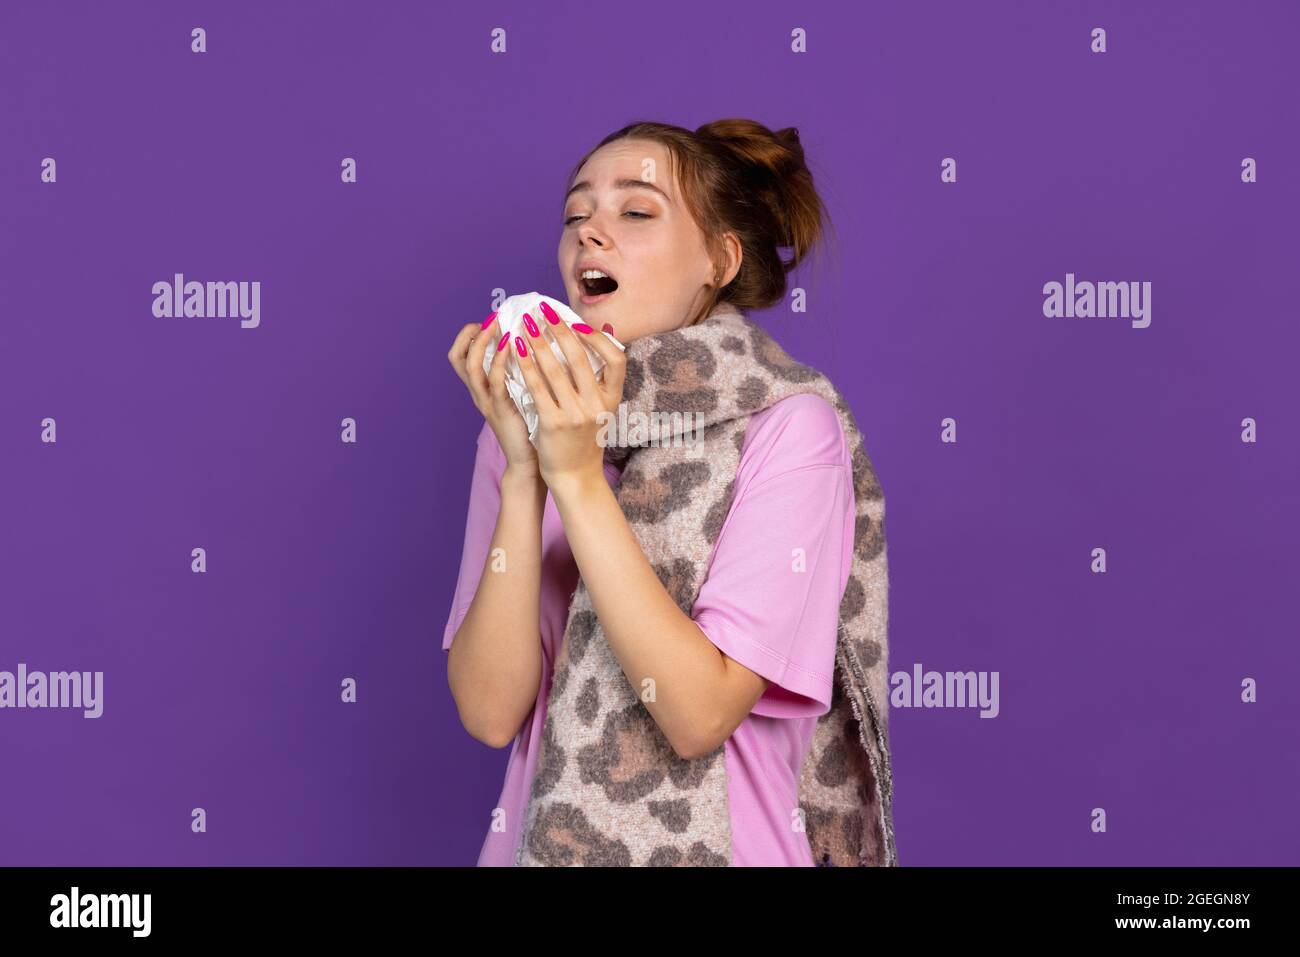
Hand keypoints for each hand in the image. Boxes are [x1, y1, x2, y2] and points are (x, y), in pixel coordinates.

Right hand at [447, 312, 539, 475]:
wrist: (532, 462)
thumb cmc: (532, 426)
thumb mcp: (522, 394)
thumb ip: (522, 373)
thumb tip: (536, 344)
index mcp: (483, 389)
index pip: (462, 356)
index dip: (470, 335)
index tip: (490, 321)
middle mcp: (479, 394)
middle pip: (458, 358)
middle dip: (471, 334)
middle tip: (492, 318)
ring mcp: (487, 403)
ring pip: (472, 366)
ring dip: (483, 342)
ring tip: (498, 325)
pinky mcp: (501, 410)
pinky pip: (494, 381)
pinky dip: (501, 360)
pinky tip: (513, 346)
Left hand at [512, 306, 625, 489]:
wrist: (575, 475)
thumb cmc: (584, 437)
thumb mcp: (600, 408)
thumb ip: (600, 376)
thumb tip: (605, 332)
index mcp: (612, 399)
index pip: (617, 359)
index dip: (598, 338)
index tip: (576, 323)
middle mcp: (596, 405)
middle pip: (579, 359)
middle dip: (558, 330)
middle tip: (542, 311)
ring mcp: (575, 415)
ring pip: (554, 370)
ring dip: (537, 343)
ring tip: (524, 326)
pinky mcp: (553, 424)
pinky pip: (537, 388)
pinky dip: (525, 367)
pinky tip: (516, 352)